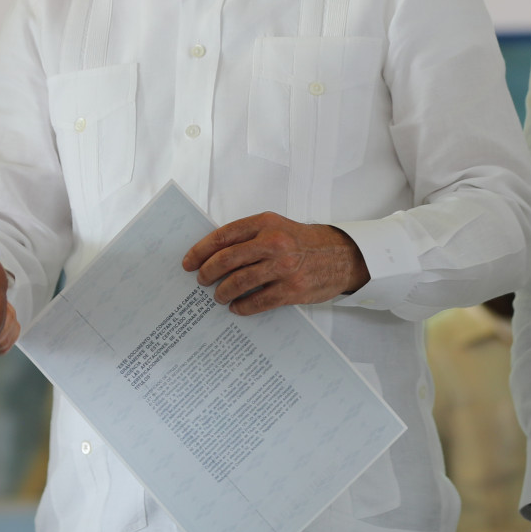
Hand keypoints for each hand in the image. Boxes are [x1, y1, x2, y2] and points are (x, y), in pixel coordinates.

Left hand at [181, 212, 368, 315]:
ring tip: (218, 296)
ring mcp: (283, 267)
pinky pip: (257, 302)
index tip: (188, 262)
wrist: (342, 255)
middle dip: (207, 273)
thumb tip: (214, 255)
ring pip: (239, 282)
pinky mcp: (292, 290)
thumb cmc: (304, 242)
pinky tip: (236, 308)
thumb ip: (250, 236)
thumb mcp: (277, 227)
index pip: (223, 236)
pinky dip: (242, 307)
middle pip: (227, 259)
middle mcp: (273, 242)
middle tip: (201, 281)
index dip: (200, 250)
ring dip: (222, 292)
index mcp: (265, 223)